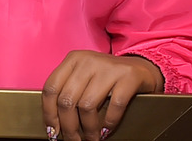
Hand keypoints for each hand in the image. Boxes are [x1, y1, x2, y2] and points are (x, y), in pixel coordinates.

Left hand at [41, 50, 163, 140]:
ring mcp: (108, 68)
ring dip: (88, 129)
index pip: (51, 88)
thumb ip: (69, 91)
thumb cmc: (108, 77)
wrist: (142, 67)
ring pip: (87, 106)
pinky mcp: (128, 76)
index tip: (52, 131)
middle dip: (68, 127)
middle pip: (67, 100)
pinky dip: (109, 122)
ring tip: (91, 139)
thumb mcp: (84, 77)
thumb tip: (55, 124)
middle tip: (73, 140)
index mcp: (73, 60)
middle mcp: (87, 61)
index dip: (49, 113)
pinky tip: (106, 131)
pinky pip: (114, 105)